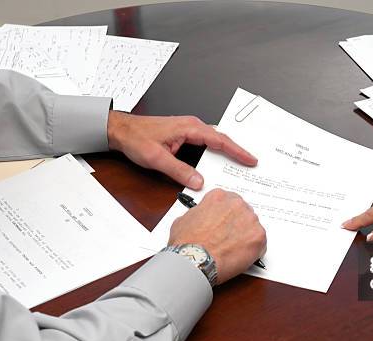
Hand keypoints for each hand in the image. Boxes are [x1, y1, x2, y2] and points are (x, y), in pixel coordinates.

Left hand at [107, 111, 256, 189]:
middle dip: (238, 151)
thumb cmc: (136, 138)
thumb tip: (198, 182)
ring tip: (240, 162)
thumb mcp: (157, 158)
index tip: (250, 160)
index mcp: (189, 128)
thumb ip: (179, 171)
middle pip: (222, 139)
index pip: (220, 140)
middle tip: (251, 163)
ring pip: (215, 140)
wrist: (121, 130)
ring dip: (228, 150)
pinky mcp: (185, 134)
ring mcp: (189, 129)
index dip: (237, 151)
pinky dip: (217, 150)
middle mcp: (192, 126)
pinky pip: (207, 141)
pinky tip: (219, 159)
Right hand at [168, 189, 266, 283]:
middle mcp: (237, 204)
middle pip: (243, 212)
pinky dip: (253, 249)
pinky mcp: (259, 236)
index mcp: (219, 197)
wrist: (195, 260)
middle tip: (229, 237)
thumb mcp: (184, 219)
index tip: (225, 222)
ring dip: (246, 236)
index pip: (229, 200)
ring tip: (233, 249)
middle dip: (238, 224)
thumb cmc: (187, 243)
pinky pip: (260, 242)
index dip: (227, 214)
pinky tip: (241, 256)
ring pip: (253, 226)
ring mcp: (250, 220)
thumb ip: (199, 213)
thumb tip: (202, 218)